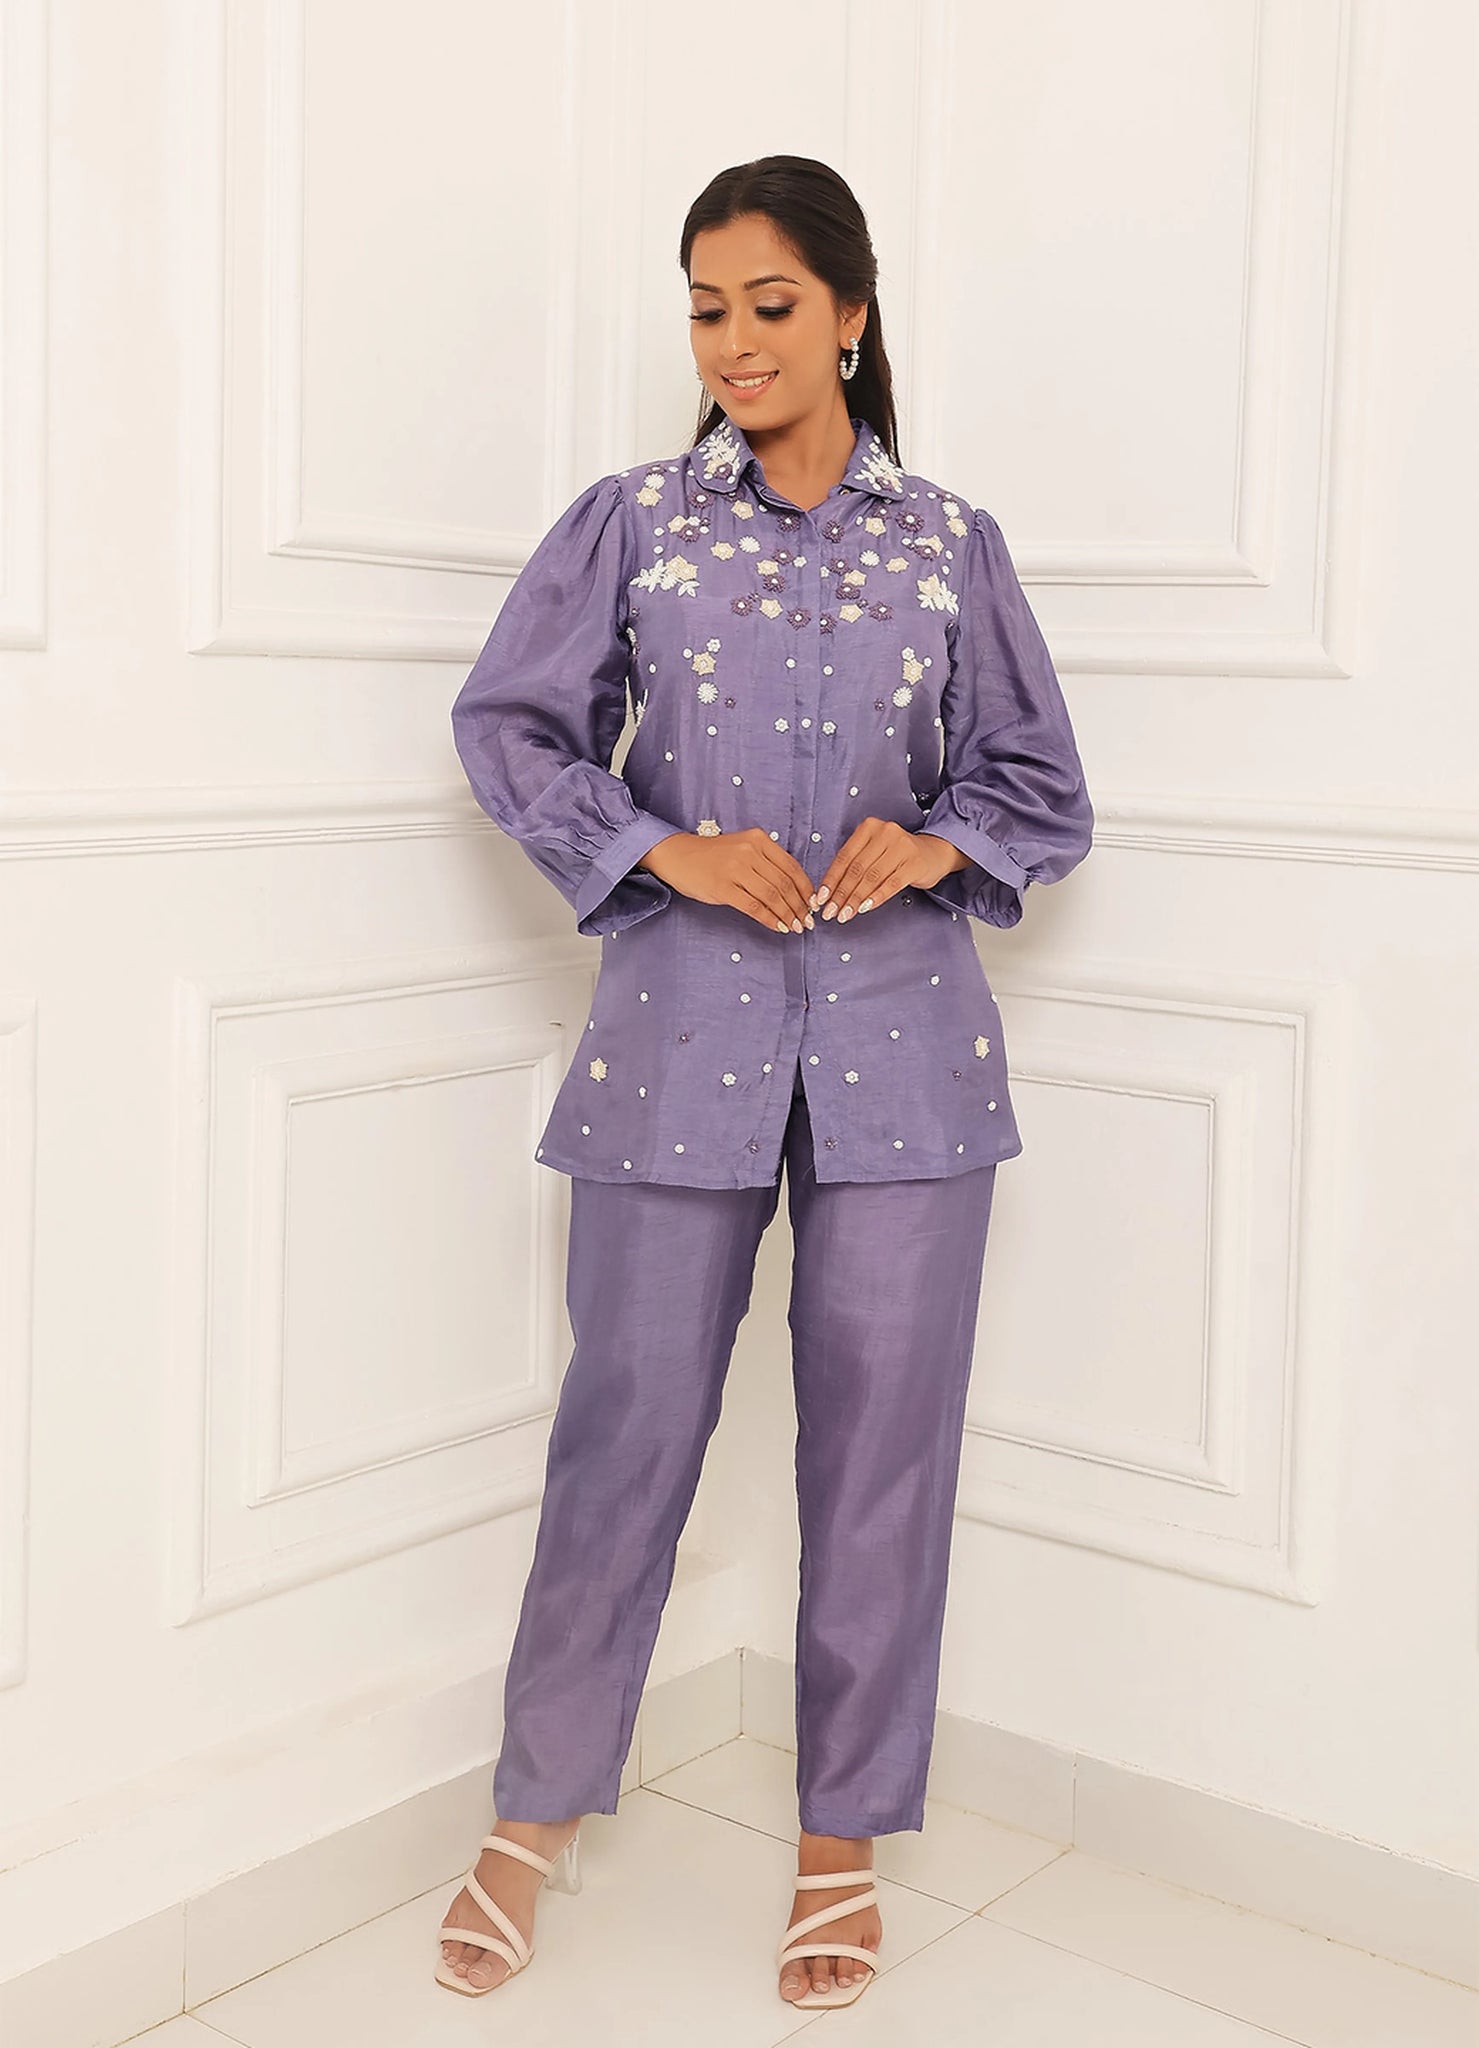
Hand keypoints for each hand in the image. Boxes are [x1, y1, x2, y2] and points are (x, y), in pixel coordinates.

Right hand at [638, 828, 817, 933]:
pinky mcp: (723, 887)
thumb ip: (766, 863)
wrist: (678, 855)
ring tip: (795, 927)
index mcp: (758, 839)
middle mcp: (749, 852)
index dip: (806, 889)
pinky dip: (769, 919)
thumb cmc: (712, 856)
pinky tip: (777, 927)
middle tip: (807, 921)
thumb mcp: (742, 848)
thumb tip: (793, 891)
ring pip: (772, 896)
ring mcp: (736, 869)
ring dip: (787, 915)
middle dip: (800, 906)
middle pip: (784, 883)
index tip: (813, 904)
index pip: (791, 866)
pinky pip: (753, 907)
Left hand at [811, 820, 968, 921]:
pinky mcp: (914, 863)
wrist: (933, 853)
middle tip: (830, 912)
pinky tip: (864, 909)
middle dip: (840, 894)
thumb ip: (854, 865)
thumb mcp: (874, 851)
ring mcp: (902, 846)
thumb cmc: (897, 855)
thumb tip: (828, 893)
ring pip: (871, 877)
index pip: (844, 856)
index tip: (820, 899)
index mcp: (869, 827)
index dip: (830, 880)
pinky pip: (891, 884)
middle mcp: (885, 832)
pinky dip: (876, 898)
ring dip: (855, 899)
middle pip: (856, 868)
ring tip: (844, 915)